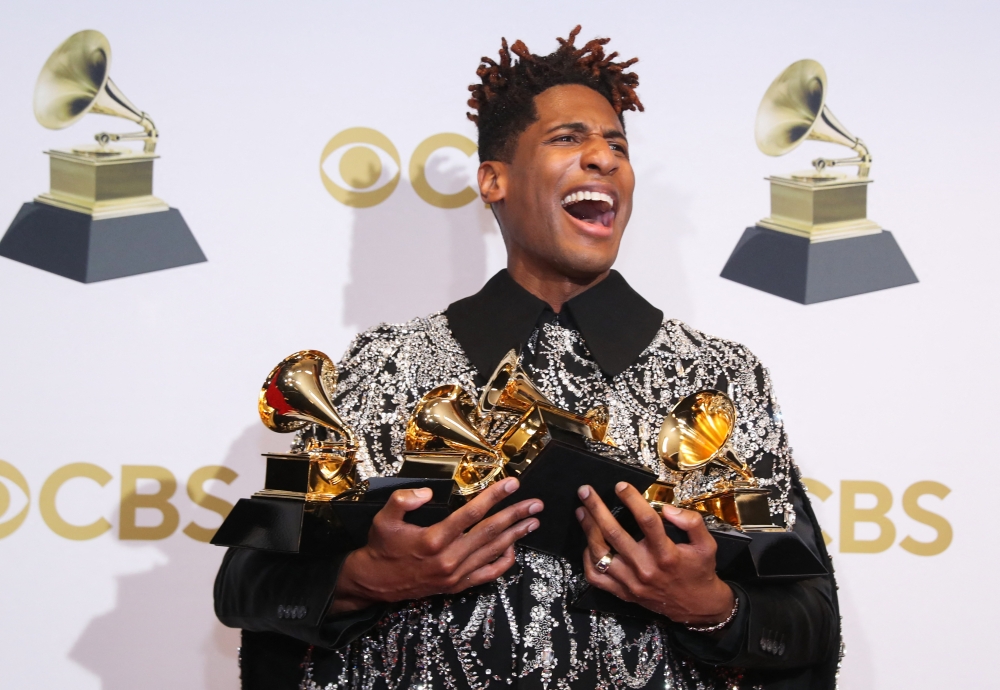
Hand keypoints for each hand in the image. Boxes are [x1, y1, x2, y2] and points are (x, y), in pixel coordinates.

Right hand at [331, 477, 541, 613]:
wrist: (375, 582)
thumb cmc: (382, 547)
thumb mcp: (383, 518)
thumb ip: (403, 500)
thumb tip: (428, 492)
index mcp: (434, 539)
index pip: (471, 513)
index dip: (494, 497)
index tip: (512, 484)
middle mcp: (449, 558)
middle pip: (490, 532)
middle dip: (515, 515)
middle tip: (535, 504)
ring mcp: (455, 575)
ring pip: (493, 551)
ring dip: (516, 535)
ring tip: (533, 521)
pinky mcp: (457, 586)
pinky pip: (487, 574)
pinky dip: (503, 562)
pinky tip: (514, 549)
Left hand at [576, 482, 734, 625]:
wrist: (697, 607)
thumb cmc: (699, 571)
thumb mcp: (707, 545)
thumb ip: (692, 523)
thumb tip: (668, 509)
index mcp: (667, 554)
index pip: (647, 521)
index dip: (632, 500)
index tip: (621, 486)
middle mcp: (646, 568)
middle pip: (615, 534)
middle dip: (597, 509)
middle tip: (586, 491)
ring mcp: (631, 582)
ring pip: (601, 554)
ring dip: (588, 530)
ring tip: (581, 511)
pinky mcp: (623, 592)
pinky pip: (596, 577)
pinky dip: (587, 559)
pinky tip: (588, 543)